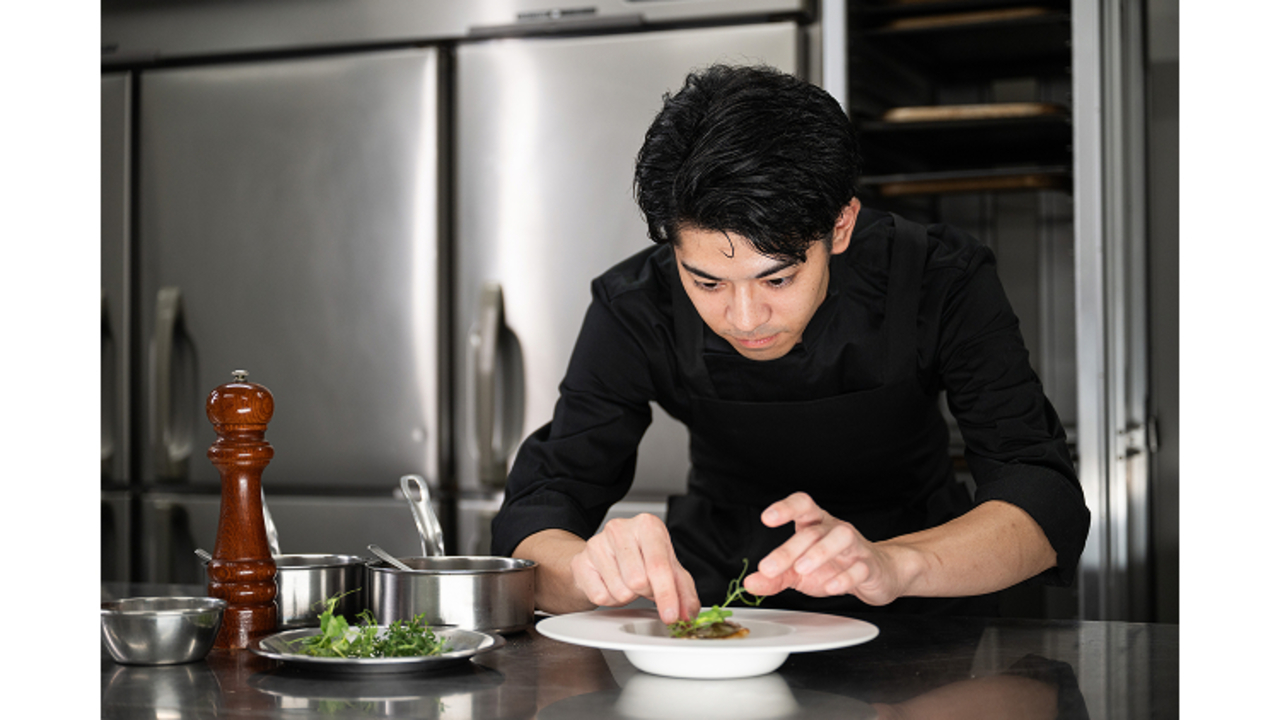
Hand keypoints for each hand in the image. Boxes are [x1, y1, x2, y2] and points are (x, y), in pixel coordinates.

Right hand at [569, 513, 700, 623]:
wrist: (604, 556)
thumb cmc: (639, 559)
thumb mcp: (668, 568)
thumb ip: (683, 591)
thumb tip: (687, 613)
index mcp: (647, 525)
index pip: (659, 566)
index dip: (667, 595)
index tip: (671, 616)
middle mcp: (620, 529)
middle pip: (639, 581)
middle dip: (645, 592)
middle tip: (644, 585)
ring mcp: (597, 544)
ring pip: (620, 592)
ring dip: (628, 596)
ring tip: (626, 582)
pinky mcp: (581, 562)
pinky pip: (601, 597)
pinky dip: (611, 599)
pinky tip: (611, 585)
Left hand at [743, 492, 906, 605]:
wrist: (877, 574)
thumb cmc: (835, 566)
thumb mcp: (799, 573)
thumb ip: (775, 577)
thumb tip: (751, 583)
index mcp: (816, 525)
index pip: (802, 505)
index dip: (785, 508)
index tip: (767, 518)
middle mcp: (834, 530)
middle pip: (813, 531)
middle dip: (789, 549)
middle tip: (769, 567)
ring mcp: (855, 547)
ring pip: (842, 537)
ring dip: (820, 552)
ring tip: (802, 568)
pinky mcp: (869, 566)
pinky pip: (860, 567)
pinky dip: (845, 577)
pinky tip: (831, 587)